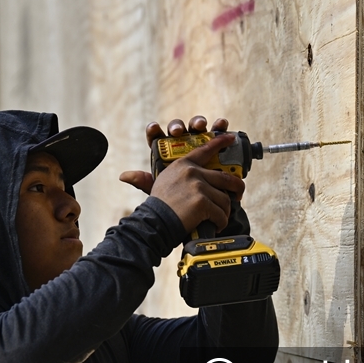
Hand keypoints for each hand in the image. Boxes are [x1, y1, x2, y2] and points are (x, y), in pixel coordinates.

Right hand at [119, 116, 241, 233]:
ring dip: (225, 211)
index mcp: (182, 164)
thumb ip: (147, 178)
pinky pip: (221, 212)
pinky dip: (221, 221)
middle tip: (238, 195)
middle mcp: (191, 172)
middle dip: (236, 188)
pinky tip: (216, 225)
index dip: (221, 143)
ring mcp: (197, 185)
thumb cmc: (156, 206)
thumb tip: (125, 176)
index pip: (205, 150)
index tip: (231, 138)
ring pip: (225, 198)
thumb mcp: (154, 186)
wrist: (155, 223)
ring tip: (219, 217)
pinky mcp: (202, 200)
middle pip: (225, 177)